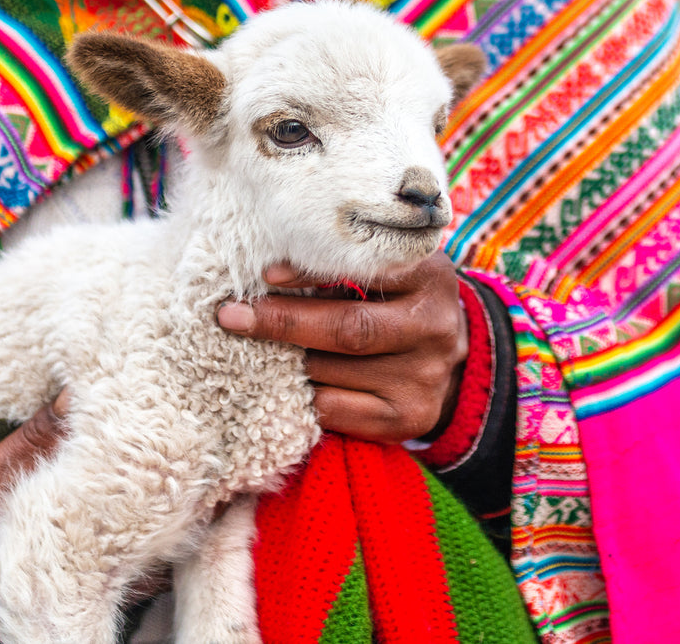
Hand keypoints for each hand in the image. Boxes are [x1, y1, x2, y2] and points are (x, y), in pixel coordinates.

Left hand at [217, 253, 468, 442]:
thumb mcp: (387, 269)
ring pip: (333, 372)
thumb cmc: (396, 300)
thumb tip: (266, 273)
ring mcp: (424, 377)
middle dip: (284, 322)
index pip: (368, 270)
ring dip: (290, 361)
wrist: (446, 357)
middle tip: (232, 316)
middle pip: (349, 329)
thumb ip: (345, 263)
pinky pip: (335, 409)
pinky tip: (289, 382)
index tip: (267, 274)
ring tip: (262, 348)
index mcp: (430, 277)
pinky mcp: (408, 417)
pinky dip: (303, 394)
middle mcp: (433, 327)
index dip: (315, 272)